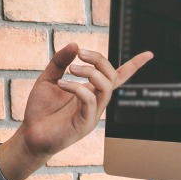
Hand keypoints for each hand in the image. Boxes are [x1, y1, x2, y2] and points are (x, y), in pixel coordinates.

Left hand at [0, 44, 153, 179]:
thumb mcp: (49, 78)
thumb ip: (60, 61)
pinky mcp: (85, 124)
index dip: (134, 66)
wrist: (31, 134)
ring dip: (90, 72)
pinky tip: (62, 84)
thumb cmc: (41, 110)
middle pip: (112, 76)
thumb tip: (75, 44)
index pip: (118, 78)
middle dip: (99, 60)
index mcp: (91, 91)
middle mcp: (96, 102)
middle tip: (81, 53)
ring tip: (71, 69)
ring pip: (106, 87)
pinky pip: (90, 101)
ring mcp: (92, 114)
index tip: (149, 54)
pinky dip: (77, 87)